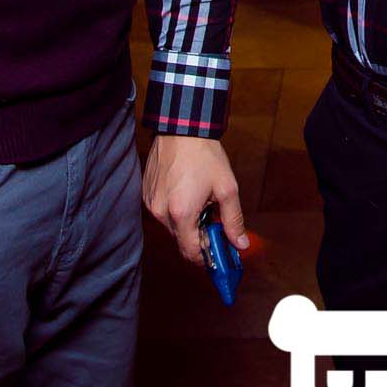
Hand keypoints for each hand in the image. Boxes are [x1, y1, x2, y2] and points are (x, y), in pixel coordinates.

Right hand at [142, 133, 249, 267]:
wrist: (182, 128)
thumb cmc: (205, 156)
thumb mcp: (227, 188)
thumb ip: (233, 220)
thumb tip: (240, 244)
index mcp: (182, 214)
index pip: (191, 252)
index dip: (207, 257)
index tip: (219, 254)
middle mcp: (161, 212)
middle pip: (182, 240)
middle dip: (199, 236)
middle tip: (215, 222)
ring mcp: (151, 203)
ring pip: (172, 227)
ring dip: (187, 222)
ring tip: (201, 200)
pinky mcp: (146, 194)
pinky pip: (162, 212)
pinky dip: (176, 210)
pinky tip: (187, 193)